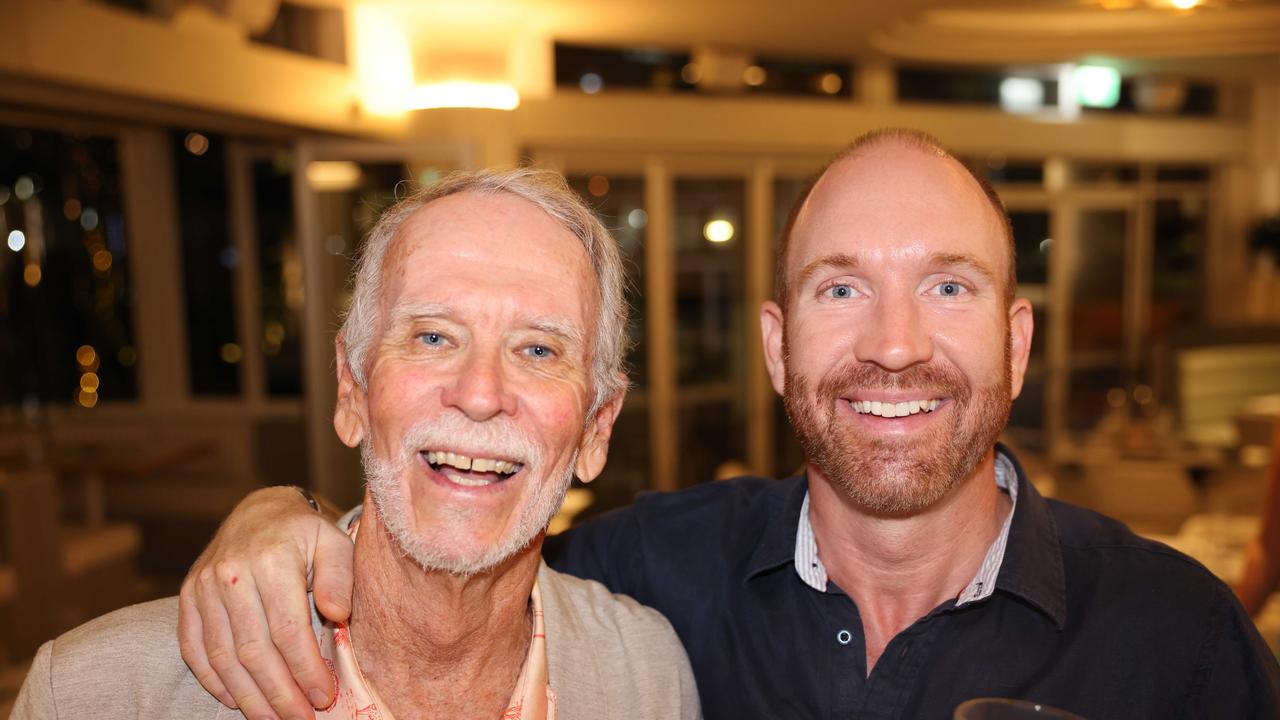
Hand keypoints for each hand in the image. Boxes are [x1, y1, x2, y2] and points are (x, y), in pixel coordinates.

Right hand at [178, 486, 354, 718]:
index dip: (305, 669)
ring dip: (249, 696)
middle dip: (279, 693)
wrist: (260, 511)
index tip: (324, 697)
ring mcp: (203, 586)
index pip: (288, 629)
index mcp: (272, 559)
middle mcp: (231, 572)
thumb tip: (339, 614)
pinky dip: (213, 680)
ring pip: (223, 657)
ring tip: (273, 719)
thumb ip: (341, 576)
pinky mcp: (187, 597)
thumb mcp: (333, 542)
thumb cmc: (304, 534)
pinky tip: (236, 700)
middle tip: (300, 719)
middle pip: (253, 650)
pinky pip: (194, 648)